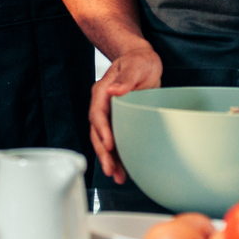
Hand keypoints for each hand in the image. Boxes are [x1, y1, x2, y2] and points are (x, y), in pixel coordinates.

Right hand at [90, 45, 162, 182]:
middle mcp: (103, 106)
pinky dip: (119, 156)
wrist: (141, 61)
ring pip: (105, 141)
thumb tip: (113, 91)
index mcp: (102, 93)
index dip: (102, 130)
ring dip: (110, 159)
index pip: (98, 114)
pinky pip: (116, 141)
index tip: (109, 144)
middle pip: (97, 133)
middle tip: (111, 170)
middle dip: (103, 153)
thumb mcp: (134, 65)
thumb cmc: (137, 61)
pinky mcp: (120, 122)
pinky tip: (124, 170)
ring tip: (118, 177)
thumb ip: (125, 78)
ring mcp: (110, 115)